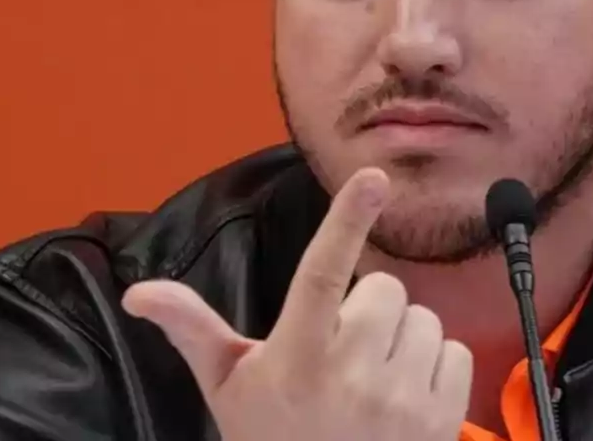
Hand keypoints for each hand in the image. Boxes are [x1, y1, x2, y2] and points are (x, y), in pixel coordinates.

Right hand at [122, 167, 472, 440]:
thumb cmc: (271, 438)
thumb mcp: (228, 387)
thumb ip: (192, 329)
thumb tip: (139, 293)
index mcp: (296, 358)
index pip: (321, 274)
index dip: (345, 220)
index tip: (373, 178)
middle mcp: (351, 377)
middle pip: (384, 291)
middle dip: (367, 310)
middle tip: (343, 349)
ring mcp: (401, 402)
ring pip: (423, 320)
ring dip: (401, 340)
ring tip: (370, 378)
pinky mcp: (442, 421)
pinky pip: (453, 352)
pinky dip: (433, 367)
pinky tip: (402, 397)